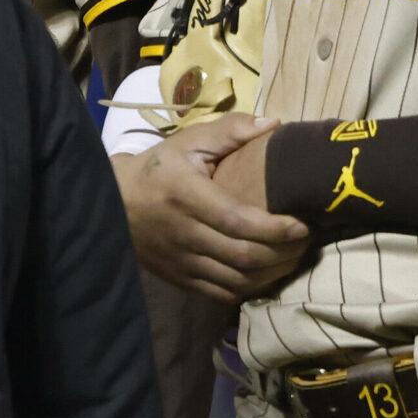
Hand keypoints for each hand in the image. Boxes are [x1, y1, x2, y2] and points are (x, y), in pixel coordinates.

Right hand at [115, 116, 308, 302]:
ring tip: (292, 258)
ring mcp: (181, 261)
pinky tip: (265, 275)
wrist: (112, 203)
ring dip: (272, 274)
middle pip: (244, 256)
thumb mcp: (188, 142)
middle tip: (305, 243)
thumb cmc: (158, 169)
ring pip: (237, 280)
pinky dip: (250, 288)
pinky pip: (222, 294)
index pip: (240, 222)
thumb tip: (273, 123)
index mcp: (187, 196)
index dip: (277, 229)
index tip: (302, 225)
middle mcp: (184, 233)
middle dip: (284, 253)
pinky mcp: (179, 279)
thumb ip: (230, 130)